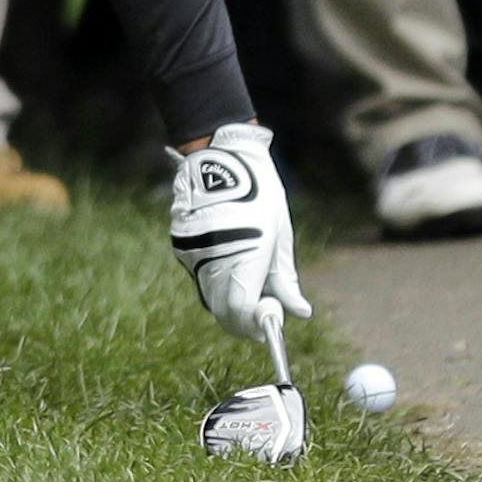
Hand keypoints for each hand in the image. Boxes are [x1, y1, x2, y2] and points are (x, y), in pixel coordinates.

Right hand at [167, 122, 312, 342]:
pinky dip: (217, 285)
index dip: (258, 324)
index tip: (273, 318)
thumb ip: (285, 279)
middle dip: (245, 321)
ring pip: (211, 299)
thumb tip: (299, 312)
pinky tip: (231, 266)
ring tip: (250, 284)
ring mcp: (194, 253)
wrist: (222, 157)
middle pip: (224, 312)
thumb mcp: (279, 234)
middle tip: (264, 313)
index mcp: (244, 253)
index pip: (242, 309)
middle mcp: (214, 257)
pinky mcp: (182, 247)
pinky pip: (201, 279)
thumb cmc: (259, 193)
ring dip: (231, 304)